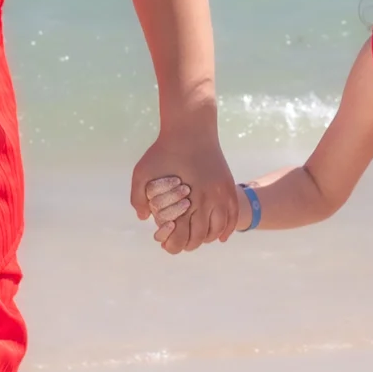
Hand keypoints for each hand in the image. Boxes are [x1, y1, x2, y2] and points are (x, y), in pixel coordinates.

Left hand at [131, 122, 237, 253]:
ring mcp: (221, 192)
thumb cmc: (163, 149)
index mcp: (186, 198)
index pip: (182, 235)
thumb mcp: (142, 171)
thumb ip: (138, 197)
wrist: (191, 127)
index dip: (174, 244)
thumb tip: (144, 218)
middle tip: (181, 243)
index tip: (167, 244)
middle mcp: (207, 199)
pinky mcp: (228, 185)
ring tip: (199, 239)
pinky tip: (222, 237)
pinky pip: (234, 214)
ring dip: (209, 237)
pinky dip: (228, 228)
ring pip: (220, 228)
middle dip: (189, 244)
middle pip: (202, 236)